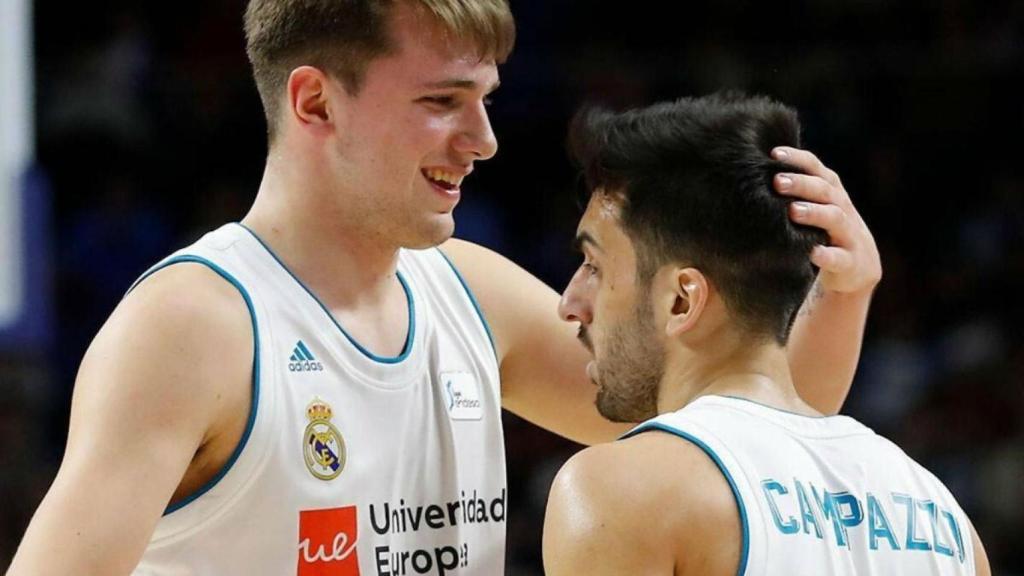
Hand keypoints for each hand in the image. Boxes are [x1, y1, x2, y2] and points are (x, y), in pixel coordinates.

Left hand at [772, 146, 881, 294]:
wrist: (859, 271)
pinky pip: (840, 258)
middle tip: (777, 181)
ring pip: (835, 218)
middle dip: (802, 184)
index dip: (798, 159)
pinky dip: (826, 255)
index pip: (817, 169)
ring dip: (814, 212)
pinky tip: (812, 253)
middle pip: (825, 191)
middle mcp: (843, 210)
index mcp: (832, 194)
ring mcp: (849, 236)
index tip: (774, 154)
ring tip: (793, 211)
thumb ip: (795, 194)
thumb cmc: (825, 234)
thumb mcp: (815, 210)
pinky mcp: (851, 263)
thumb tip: (756, 175)